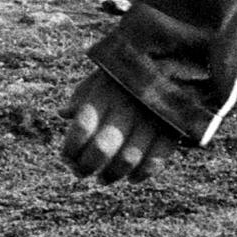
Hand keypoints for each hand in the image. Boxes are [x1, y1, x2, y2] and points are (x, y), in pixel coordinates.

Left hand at [60, 69, 181, 184]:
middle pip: (102, 148)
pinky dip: (142, 174)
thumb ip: (83, 95)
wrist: (174, 59)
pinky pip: (155, 160)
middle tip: (82, 173)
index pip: (81, 128)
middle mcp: (126, 105)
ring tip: (104, 178)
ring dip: (112, 175)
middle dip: (87, 167)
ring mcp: (151, 118)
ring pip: (128, 159)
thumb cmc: (130, 70)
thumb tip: (62, 113)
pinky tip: (131, 178)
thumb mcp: (103, 75)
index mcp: (105, 91)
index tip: (67, 157)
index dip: (71, 148)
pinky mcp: (172, 128)